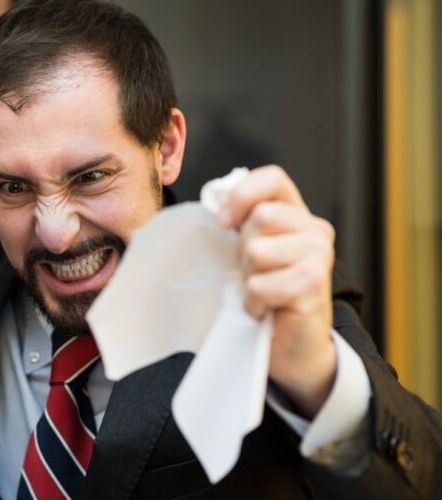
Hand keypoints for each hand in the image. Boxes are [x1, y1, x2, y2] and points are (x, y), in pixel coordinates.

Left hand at [218, 165, 336, 417]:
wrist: (290, 346)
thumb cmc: (263, 295)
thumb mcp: (246, 253)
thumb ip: (238, 224)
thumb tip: (212, 201)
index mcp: (294, 214)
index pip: (273, 179)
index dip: (243, 195)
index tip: (223, 222)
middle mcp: (313, 229)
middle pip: (261, 217)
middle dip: (243, 249)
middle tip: (250, 273)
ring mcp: (319, 255)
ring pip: (258, 250)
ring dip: (248, 277)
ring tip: (259, 291)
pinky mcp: (315, 284)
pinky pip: (262, 284)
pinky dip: (254, 301)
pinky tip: (264, 309)